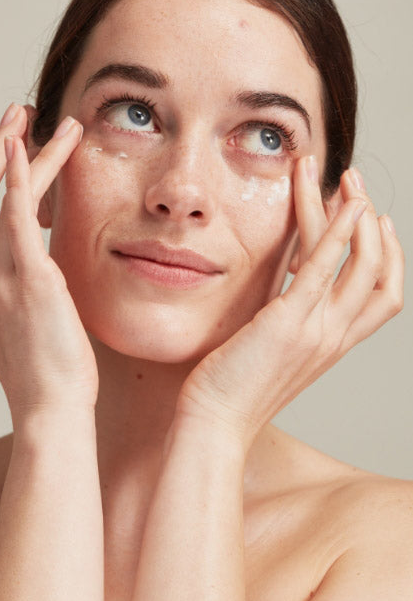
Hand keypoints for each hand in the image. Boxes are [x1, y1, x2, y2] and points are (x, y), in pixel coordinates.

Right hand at [0, 104, 98, 429]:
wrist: (51, 410)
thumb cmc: (44, 373)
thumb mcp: (18, 325)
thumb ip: (18, 290)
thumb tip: (40, 268)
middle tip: (12, 113)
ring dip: (10, 148)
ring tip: (32, 114)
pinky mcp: (30, 282)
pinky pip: (16, 219)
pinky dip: (18, 179)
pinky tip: (26, 147)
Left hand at [173, 157, 403, 452]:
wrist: (213, 424)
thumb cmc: (229, 388)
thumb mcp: (266, 348)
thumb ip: (280, 316)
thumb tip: (275, 283)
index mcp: (331, 345)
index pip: (383, 297)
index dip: (387, 256)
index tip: (373, 220)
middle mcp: (334, 338)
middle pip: (378, 273)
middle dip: (375, 224)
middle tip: (355, 182)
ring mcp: (317, 331)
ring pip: (359, 264)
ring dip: (355, 214)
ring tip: (344, 176)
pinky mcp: (289, 322)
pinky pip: (323, 268)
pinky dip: (337, 232)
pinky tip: (337, 203)